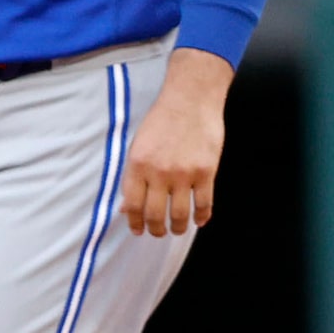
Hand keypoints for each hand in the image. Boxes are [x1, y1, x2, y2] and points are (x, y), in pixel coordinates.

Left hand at [122, 48, 232, 236]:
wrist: (191, 99)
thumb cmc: (162, 120)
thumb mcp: (138, 145)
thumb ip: (133, 176)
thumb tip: (127, 207)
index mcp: (137, 165)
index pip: (133, 205)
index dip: (135, 222)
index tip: (138, 230)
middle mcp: (159, 173)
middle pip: (156, 214)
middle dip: (156, 230)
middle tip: (159, 233)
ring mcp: (184, 174)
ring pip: (180, 214)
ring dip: (178, 227)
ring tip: (178, 229)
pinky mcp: (206, 172)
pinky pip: (204, 203)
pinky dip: (202, 217)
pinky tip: (200, 221)